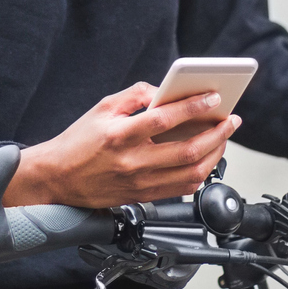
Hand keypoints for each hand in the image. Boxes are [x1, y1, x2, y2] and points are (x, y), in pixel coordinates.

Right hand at [2, 83, 237, 207]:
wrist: (57, 178)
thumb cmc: (78, 142)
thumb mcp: (102, 108)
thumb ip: (135, 95)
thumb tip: (165, 91)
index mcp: (119, 136)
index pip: (164, 119)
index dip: (193, 107)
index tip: (213, 98)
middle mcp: (132, 162)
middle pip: (186, 151)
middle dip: (216, 133)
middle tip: (230, 120)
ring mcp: (139, 183)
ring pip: (190, 174)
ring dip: (214, 155)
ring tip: (223, 138)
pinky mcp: (143, 196)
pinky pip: (181, 189)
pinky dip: (200, 173)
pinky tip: (206, 159)